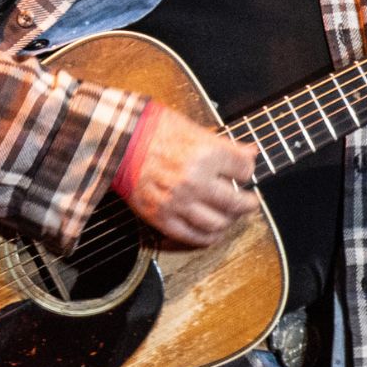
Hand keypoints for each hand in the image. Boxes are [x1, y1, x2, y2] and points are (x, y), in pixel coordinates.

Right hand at [116, 107, 258, 247]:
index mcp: (206, 153)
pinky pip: (192, 237)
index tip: (242, 171)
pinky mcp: (161, 218)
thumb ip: (224, 145)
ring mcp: (178, 202)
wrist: (116, 141)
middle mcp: (195, 180)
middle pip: (237, 202)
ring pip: (218, 224)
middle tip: (249, 202)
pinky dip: (207, 237)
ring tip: (229, 216)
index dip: (246, 171)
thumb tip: (250, 152)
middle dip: (248, 203)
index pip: (245, 170)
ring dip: (229, 221)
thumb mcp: (193, 128)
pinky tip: (212, 231)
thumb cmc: (152, 129)